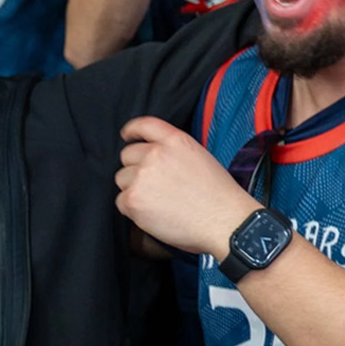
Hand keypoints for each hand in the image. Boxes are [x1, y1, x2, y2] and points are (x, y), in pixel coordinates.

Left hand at [115, 115, 262, 257]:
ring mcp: (142, 177)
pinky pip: (121, 201)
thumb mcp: (201, 158)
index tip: (127, 136)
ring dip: (134, 188)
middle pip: (127, 155)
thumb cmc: (218, 195)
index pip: (144, 125)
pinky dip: (133, 209)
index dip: (132, 130)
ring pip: (122, 179)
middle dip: (135, 167)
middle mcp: (156, 154)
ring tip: (157, 201)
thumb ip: (174, 152)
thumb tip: (155, 158)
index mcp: (176, 141)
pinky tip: (154, 213)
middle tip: (153, 183)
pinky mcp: (133, 200)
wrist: (223, 220)